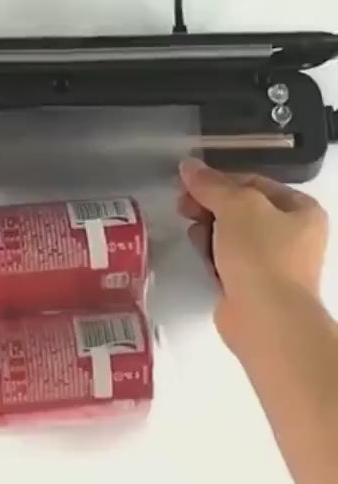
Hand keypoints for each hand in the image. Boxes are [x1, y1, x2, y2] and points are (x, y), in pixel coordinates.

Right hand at [177, 158, 328, 356]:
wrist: (265, 318)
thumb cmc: (261, 254)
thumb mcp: (237, 207)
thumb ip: (211, 184)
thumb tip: (188, 165)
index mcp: (300, 210)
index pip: (253, 183)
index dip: (219, 180)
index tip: (187, 183)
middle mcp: (291, 235)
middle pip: (240, 210)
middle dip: (209, 205)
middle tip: (182, 206)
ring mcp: (271, 263)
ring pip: (230, 236)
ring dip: (208, 230)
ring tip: (193, 232)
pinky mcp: (250, 285)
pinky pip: (226, 260)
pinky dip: (212, 255)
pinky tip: (200, 255)